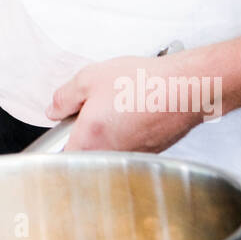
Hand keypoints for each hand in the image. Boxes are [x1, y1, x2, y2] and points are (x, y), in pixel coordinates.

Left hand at [46, 53, 214, 152]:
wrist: (185, 88)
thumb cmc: (142, 83)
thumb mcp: (90, 79)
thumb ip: (64, 98)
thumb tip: (54, 110)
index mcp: (89, 140)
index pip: (60, 160)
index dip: (57, 146)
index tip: (60, 134)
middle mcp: (110, 155)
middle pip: (86, 154)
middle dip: (84, 134)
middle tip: (91, 110)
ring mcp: (132, 156)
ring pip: (109, 150)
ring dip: (108, 133)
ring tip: (119, 107)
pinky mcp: (150, 153)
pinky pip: (130, 146)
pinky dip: (129, 132)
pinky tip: (136, 111)